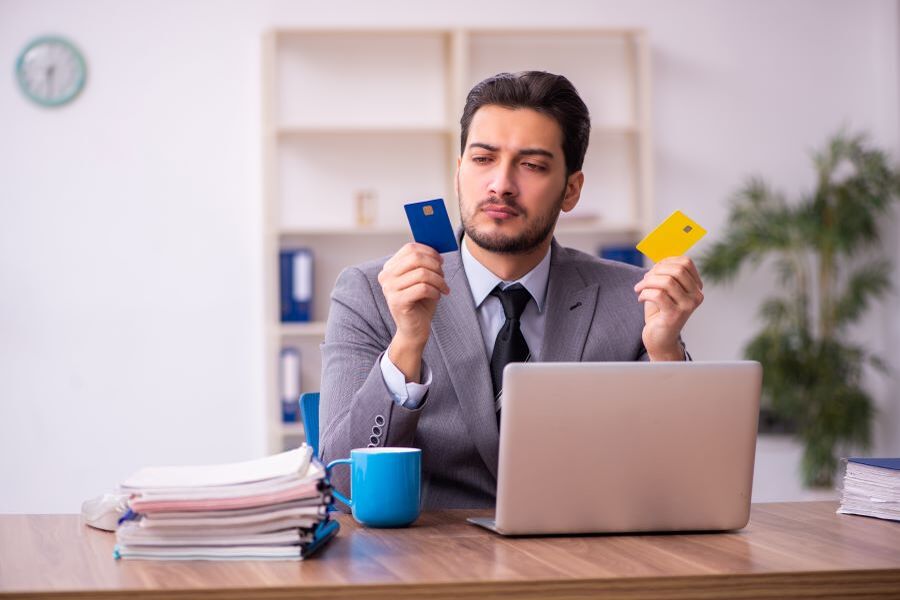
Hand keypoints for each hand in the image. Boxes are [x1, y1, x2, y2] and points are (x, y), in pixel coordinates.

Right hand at [378, 243, 449, 380]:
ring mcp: (389, 289)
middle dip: (435, 265)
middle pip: (415, 258)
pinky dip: (435, 291)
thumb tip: (436, 249)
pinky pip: (423, 288)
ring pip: (421, 273)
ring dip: (438, 280)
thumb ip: (423, 263)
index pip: (409, 248)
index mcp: (390, 267)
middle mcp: (386, 276)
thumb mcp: (422, 279)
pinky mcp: (397, 302)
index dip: (429, 251)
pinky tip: (437, 296)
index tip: (441, 261)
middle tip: (443, 275)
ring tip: (443, 288)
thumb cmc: (420, 302)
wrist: (414, 329)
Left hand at [633, 256, 703, 360]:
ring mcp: (688, 306)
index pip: (686, 262)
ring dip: (648, 282)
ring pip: (667, 282)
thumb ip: (664, 273)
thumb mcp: (663, 289)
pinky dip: (645, 293)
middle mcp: (696, 296)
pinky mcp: (675, 315)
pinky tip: (640, 298)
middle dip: (656, 271)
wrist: (659, 338)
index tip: (653, 270)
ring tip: (639, 288)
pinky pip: (658, 295)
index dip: (666, 261)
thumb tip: (659, 256)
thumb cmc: (660, 312)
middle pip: (677, 270)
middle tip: (644, 279)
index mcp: (696, 287)